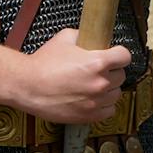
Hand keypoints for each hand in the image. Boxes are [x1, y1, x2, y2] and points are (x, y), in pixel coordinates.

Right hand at [13, 28, 130, 123]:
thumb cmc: (42, 63)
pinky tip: (90, 97)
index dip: (118, 54)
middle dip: (111, 71)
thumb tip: (90, 37)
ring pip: (116, 93)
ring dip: (108, 88)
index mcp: (97, 62)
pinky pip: (109, 109)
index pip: (125, 56)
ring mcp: (97, 101)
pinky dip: (103, 104)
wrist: (27, 85)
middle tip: (96, 69)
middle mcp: (101, 82)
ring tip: (91, 84)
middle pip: (121, 75)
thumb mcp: (62, 39)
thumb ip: (82, 37)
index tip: (114, 55)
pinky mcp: (91, 115)